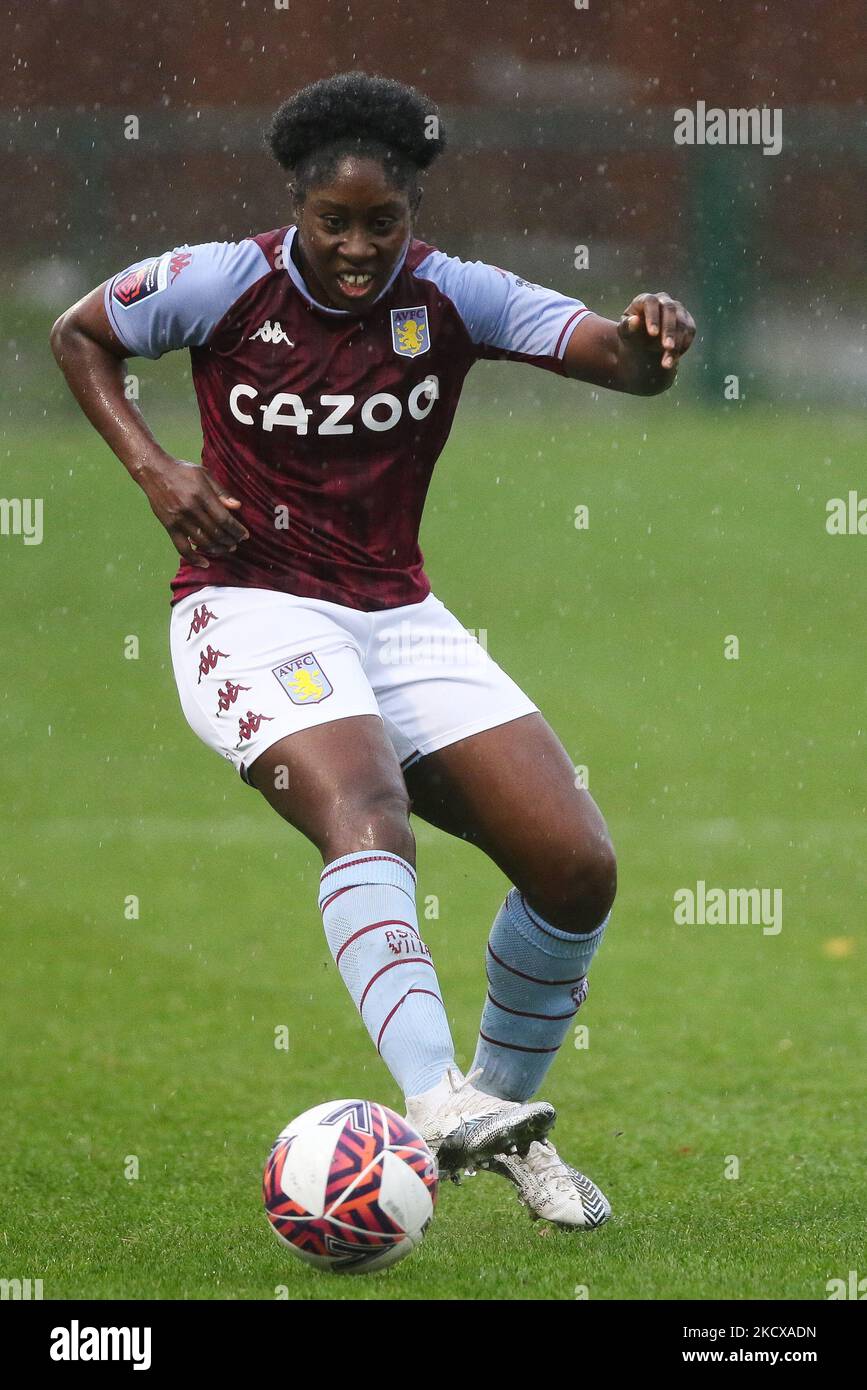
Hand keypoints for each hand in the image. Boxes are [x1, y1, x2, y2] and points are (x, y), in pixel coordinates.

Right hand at [140, 454, 249, 569]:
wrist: (154, 472)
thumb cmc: (183, 471)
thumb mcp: (205, 475)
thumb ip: (221, 492)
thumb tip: (237, 507)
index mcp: (201, 495)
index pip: (224, 519)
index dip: (236, 530)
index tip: (244, 535)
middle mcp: (190, 509)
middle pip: (215, 533)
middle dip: (229, 541)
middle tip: (236, 543)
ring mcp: (179, 520)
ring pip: (202, 542)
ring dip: (217, 549)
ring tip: (226, 549)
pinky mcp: (169, 527)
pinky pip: (182, 548)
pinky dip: (194, 558)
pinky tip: (205, 563)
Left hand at [618, 293, 695, 369]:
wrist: (644, 342)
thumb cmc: (632, 333)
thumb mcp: (625, 332)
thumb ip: (627, 326)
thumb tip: (635, 320)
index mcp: (646, 300)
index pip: (651, 302)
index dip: (653, 316)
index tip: (653, 333)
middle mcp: (664, 300)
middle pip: (670, 310)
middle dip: (669, 330)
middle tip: (667, 347)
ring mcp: (678, 309)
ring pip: (682, 322)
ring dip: (677, 343)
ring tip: (667, 363)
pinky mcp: (687, 320)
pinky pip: (690, 331)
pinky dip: (683, 345)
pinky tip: (673, 359)